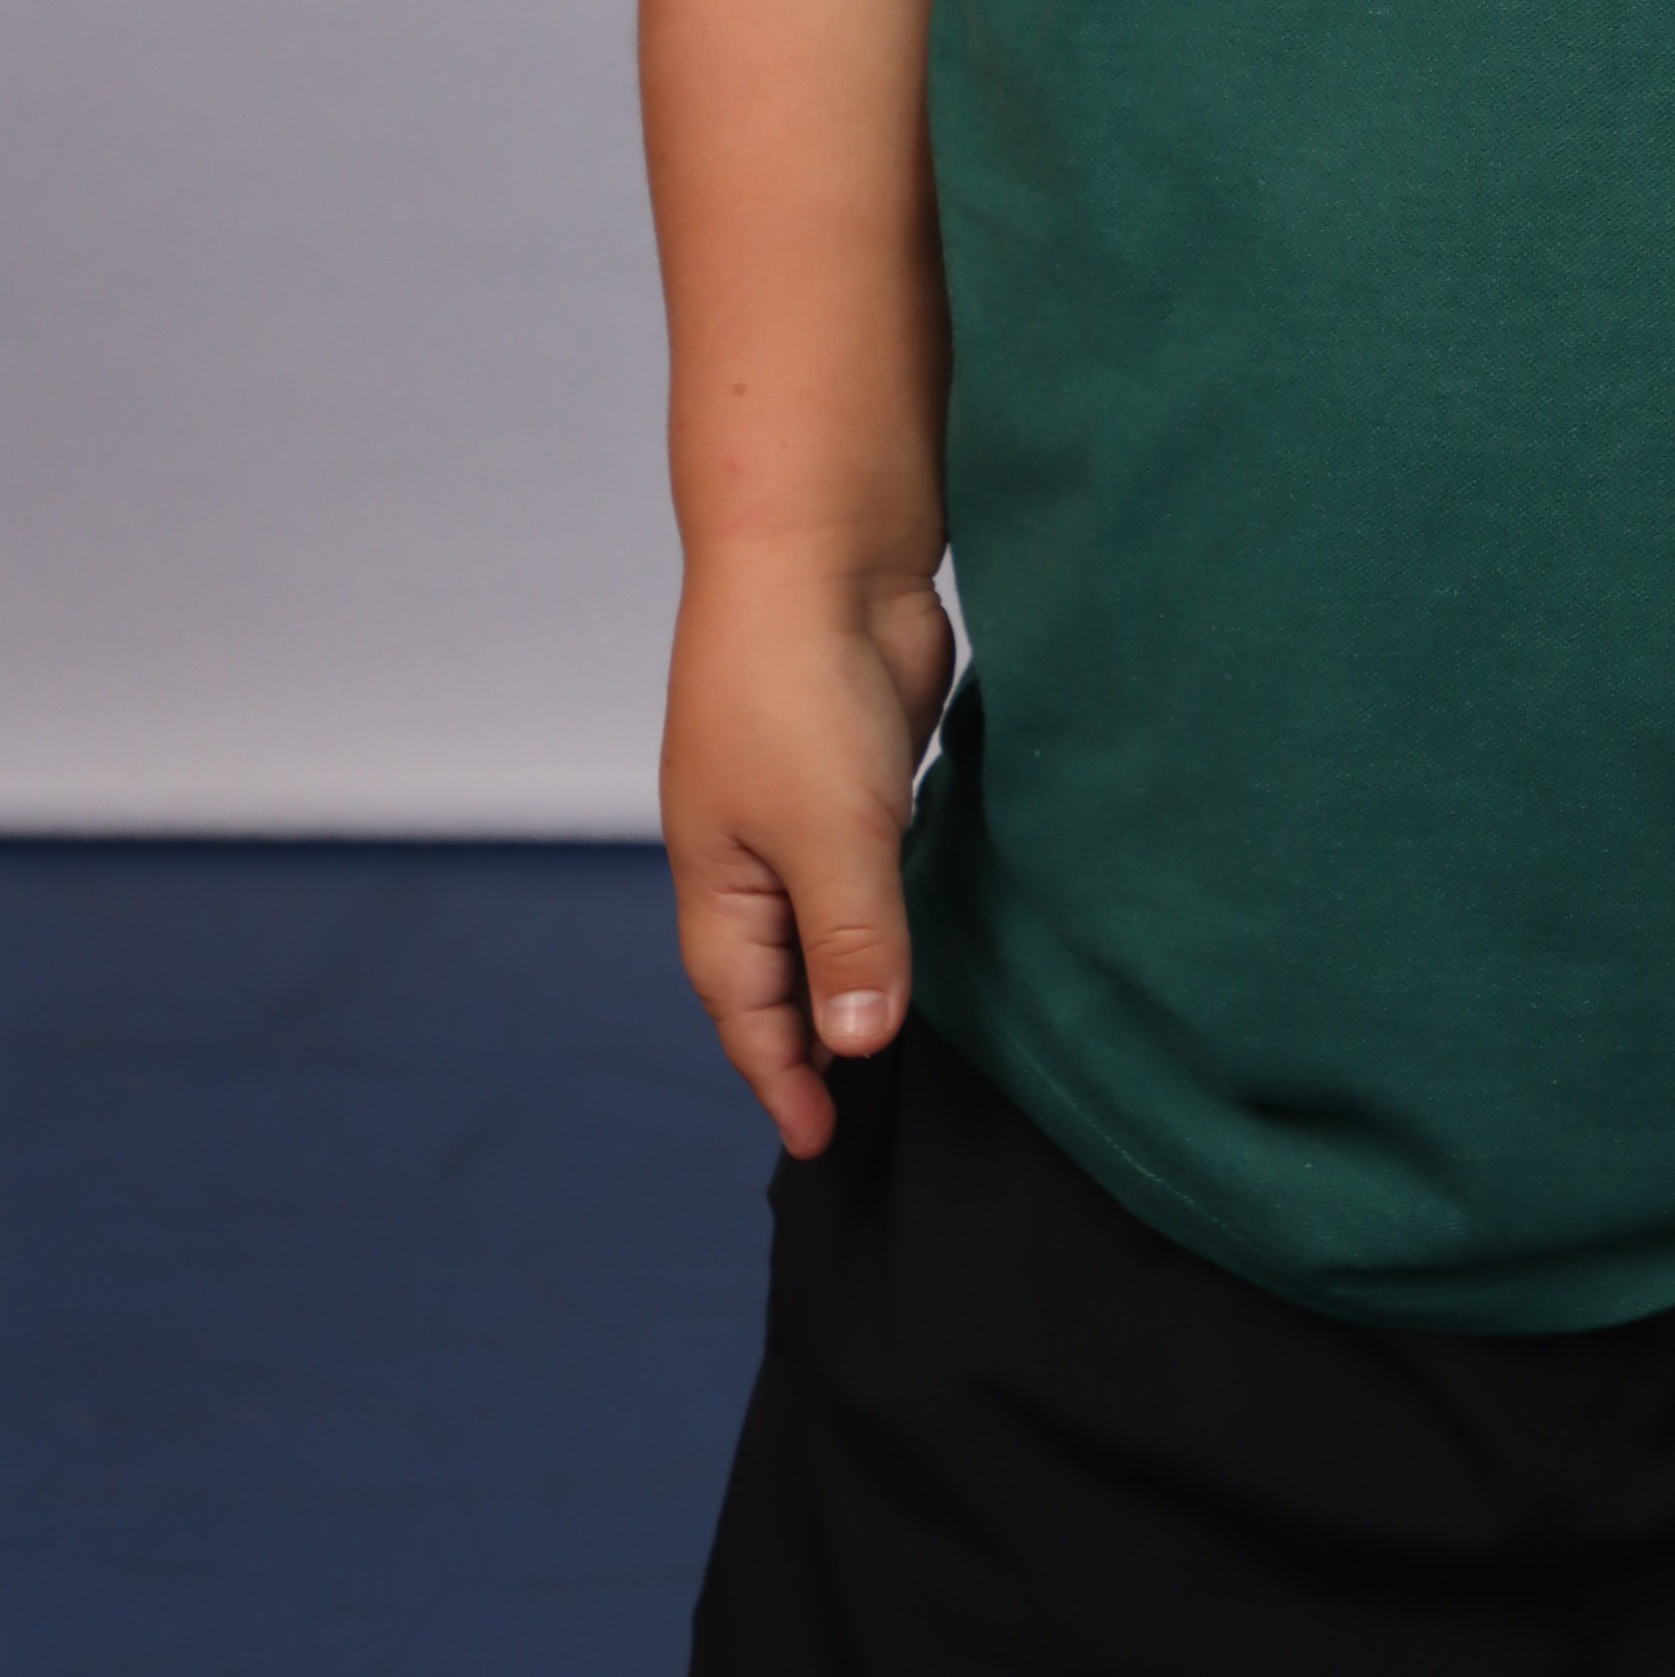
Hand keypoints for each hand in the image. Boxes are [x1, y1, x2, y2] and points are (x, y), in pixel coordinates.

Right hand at [660, 556, 956, 1156]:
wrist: (825, 553)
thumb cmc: (793, 688)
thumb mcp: (826, 835)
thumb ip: (850, 942)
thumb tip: (858, 1047)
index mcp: (720, 881)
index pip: (745, 1007)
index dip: (780, 1075)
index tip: (821, 1139)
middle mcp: (755, 853)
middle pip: (782, 971)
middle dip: (814, 1040)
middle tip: (866, 1107)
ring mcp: (808, 807)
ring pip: (833, 914)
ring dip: (861, 970)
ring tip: (902, 1037)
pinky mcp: (863, 766)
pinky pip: (876, 860)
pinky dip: (895, 903)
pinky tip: (935, 929)